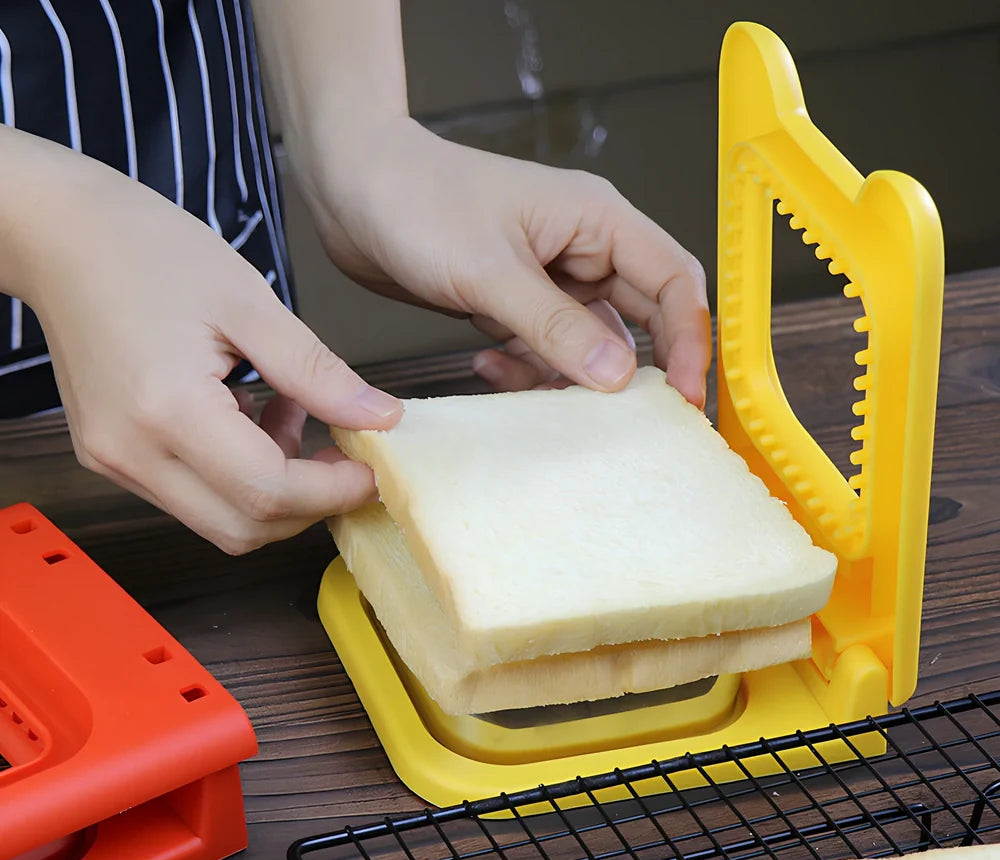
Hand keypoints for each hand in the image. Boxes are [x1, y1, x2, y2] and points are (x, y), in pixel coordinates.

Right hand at [20, 143, 400, 552]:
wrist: (59, 235)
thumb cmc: (148, 250)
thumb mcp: (251, 302)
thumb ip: (318, 372)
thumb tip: (380, 418)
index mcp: (167, 409)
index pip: (267, 493)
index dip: (332, 491)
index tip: (370, 468)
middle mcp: (132, 453)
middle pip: (243, 528)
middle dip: (308, 505)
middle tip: (344, 456)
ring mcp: (115, 461)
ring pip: (219, 520)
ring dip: (275, 490)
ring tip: (291, 414)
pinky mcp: (112, 456)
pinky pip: (193, 495)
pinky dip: (239, 476)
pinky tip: (254, 416)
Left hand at [309, 118, 710, 403]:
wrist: (351, 188)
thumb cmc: (418, 201)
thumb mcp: (489, 272)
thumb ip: (554, 326)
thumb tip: (618, 376)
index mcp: (596, 220)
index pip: (673, 280)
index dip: (690, 340)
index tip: (686, 397)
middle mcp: (582, 249)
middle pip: (641, 317)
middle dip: (636, 371)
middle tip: (633, 426)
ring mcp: (548, 277)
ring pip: (588, 343)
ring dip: (567, 377)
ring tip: (534, 394)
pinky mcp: (514, 301)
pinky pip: (542, 349)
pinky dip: (524, 368)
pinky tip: (489, 368)